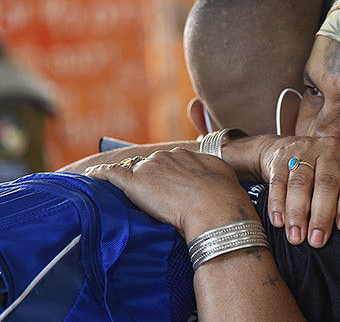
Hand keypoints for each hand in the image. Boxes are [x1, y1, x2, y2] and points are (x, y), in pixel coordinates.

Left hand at [85, 148, 258, 241]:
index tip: (170, 190)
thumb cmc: (224, 196)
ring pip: (133, 173)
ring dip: (132, 184)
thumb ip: (208, 171)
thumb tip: (205, 175)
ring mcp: (148, 168)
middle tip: (158, 201)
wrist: (216, 208)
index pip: (168, 164)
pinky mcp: (135, 183)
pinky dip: (99, 174)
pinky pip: (111, 174)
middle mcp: (164, 156)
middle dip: (151, 181)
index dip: (167, 179)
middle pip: (149, 168)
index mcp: (184, 155)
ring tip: (132, 199)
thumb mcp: (221, 174)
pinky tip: (89, 176)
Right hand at [256, 136, 339, 247]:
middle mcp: (329, 150)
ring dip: (297, 213)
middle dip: (322, 214)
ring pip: (300, 183)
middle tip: (318, 240)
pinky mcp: (281, 157)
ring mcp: (304, 151)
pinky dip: (277, 203)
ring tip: (297, 238)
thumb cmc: (330, 170)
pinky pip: (279, 181)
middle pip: (326, 183)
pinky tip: (279, 222)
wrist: (290, 148)